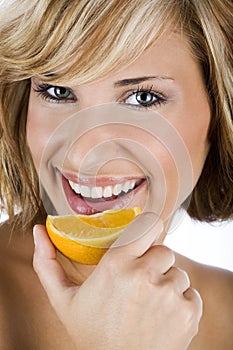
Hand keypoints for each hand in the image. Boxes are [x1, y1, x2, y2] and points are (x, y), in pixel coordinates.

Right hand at [33, 213, 201, 349]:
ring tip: (148, 304)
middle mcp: (146, 275)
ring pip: (178, 273)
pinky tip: (162, 317)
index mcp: (117, 265)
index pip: (149, 225)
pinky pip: (191, 293)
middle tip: (140, 282)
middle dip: (155, 262)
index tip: (143, 243)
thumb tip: (37, 229)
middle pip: (164, 250)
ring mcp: (170, 294)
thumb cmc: (90, 334)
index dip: (147, 233)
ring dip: (167, 283)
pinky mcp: (188, 313)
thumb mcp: (63, 299)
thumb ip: (47, 263)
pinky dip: (181, 302)